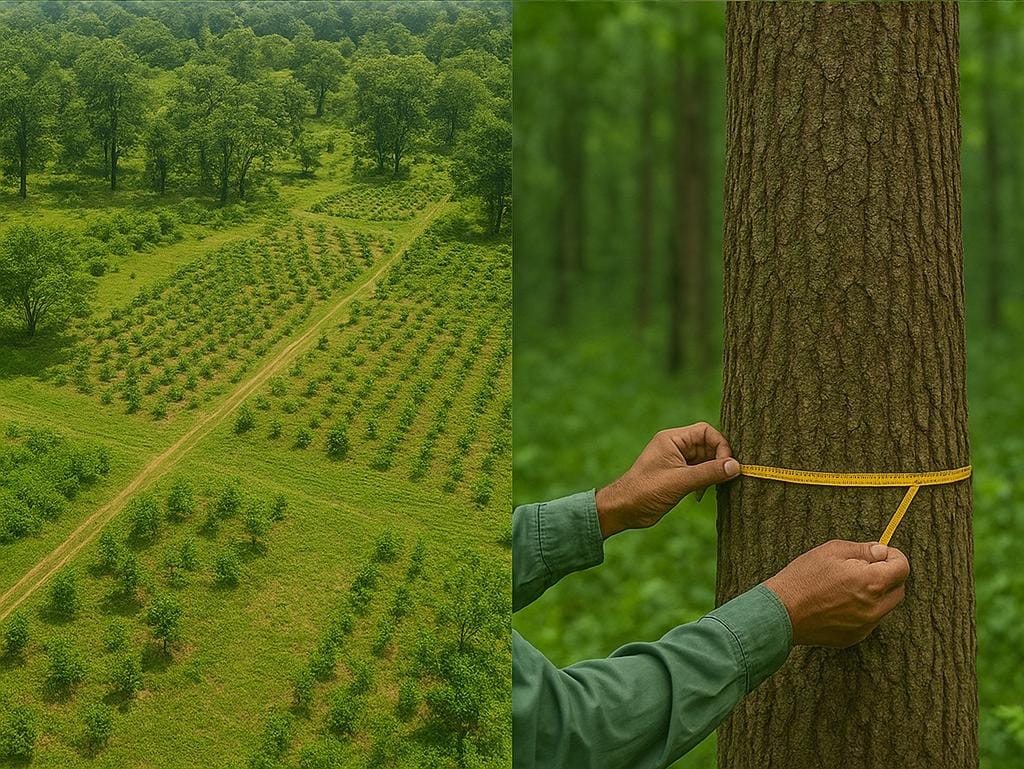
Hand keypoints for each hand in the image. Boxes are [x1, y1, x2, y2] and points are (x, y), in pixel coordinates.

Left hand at [595, 422, 739, 537]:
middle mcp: (675, 447)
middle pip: (708, 445)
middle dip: (719, 460)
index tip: (728, 465)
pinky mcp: (678, 476)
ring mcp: (677, 461)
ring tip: (718, 487)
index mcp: (672, 439)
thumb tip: (736, 466)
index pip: (706, 431)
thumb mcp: (680, 481)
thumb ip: (708, 473)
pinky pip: (699, 473)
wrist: (624, 509)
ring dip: (714, 472)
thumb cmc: (646, 491)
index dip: (721, 445)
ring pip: (705, 460)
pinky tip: (704, 494)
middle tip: (728, 477)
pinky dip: (706, 481)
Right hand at [763, 540, 909, 647]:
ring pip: (885, 606)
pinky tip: (839, 602)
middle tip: (865, 568)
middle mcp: (875, 607)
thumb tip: (883, 551)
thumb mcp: (832, 551)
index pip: (903, 568)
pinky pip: (869, 620)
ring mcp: (866, 625)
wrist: (781, 611)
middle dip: (889, 576)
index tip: (881, 554)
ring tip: (847, 586)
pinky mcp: (855, 637)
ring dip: (876, 594)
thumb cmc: (804, 577)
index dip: (894, 557)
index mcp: (872, 582)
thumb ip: (863, 550)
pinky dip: (863, 609)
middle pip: (899, 589)